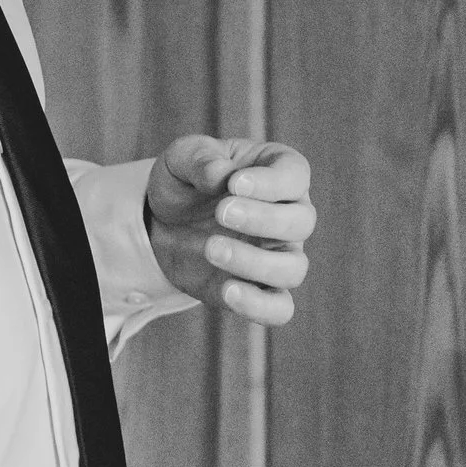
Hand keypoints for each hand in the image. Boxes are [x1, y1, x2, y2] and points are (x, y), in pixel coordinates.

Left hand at [143, 136, 314, 324]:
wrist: (164, 221)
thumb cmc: (186, 180)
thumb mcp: (181, 157)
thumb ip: (200, 158)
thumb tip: (220, 175)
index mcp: (277, 172)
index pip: (294, 175)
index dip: (271, 182)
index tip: (234, 184)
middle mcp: (288, 214)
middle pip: (301, 222)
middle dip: (262, 219)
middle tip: (221, 212)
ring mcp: (277, 255)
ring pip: (294, 268)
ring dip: (255, 262)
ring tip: (211, 248)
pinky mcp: (258, 289)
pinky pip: (279, 309)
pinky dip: (259, 306)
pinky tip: (227, 291)